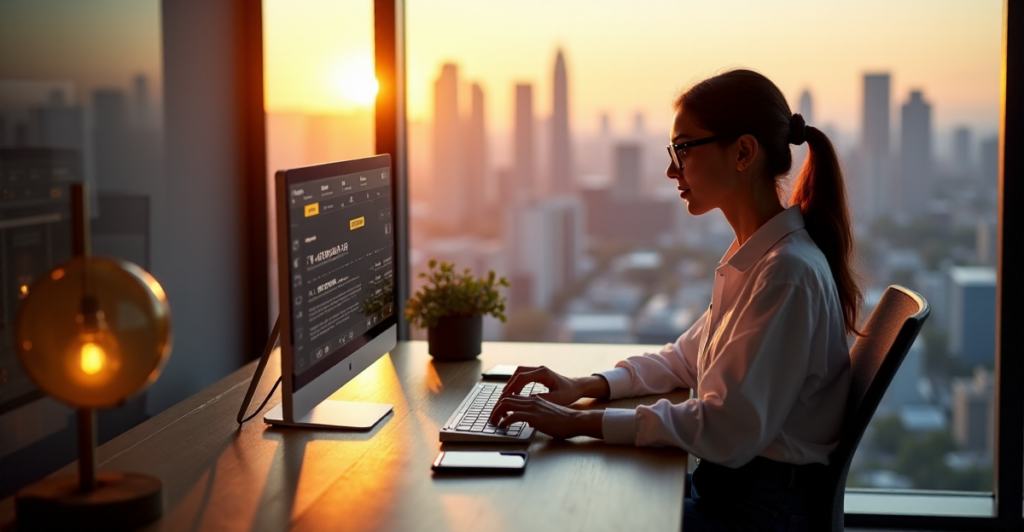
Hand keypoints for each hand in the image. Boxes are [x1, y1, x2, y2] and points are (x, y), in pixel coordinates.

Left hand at [487, 394, 603, 439]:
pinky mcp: (534, 416)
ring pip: (506, 404)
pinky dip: (505, 421)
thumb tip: (529, 422)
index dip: (502, 404)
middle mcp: (531, 400)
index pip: (512, 397)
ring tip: (494, 422)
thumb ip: (537, 416)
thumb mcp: (547, 415)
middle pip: (506, 398)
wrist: (575, 420)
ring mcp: (532, 407)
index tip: (498, 413)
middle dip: (495, 408)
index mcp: (534, 399)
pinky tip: (503, 427)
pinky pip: (513, 416)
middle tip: (492, 418)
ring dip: (497, 413)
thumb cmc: (564, 420)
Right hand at [501, 366, 607, 405]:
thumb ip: (542, 400)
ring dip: (512, 383)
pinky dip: (516, 383)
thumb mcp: (557, 399)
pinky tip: (514, 393)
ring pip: (519, 373)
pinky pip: (523, 376)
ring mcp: (538, 371)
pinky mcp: (538, 375)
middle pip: (518, 372)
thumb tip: (526, 402)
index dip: (513, 387)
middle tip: (503, 396)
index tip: (507, 396)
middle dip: (509, 384)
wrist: (577, 387)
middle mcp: (540, 369)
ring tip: (506, 395)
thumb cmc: (569, 393)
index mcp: (544, 373)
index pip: (522, 377)